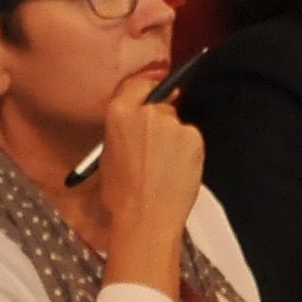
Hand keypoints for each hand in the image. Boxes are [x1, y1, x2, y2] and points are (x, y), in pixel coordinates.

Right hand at [88, 72, 204, 291]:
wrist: (146, 217)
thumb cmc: (121, 194)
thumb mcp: (108, 154)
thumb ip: (123, 130)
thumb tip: (135, 124)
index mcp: (119, 112)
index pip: (138, 84)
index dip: (146, 91)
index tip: (153, 98)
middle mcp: (147, 111)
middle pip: (160, 104)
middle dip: (160, 119)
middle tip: (157, 146)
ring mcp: (173, 123)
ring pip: (177, 124)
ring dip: (175, 138)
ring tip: (166, 166)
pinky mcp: (193, 137)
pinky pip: (191, 139)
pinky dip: (188, 151)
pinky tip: (178, 170)